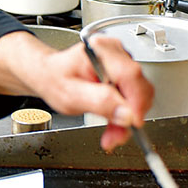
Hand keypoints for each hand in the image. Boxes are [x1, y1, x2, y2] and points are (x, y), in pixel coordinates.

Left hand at [0, 31, 153, 149]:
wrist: (49, 75)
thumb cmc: (55, 79)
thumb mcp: (70, 95)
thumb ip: (99, 102)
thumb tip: (126, 113)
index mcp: (100, 51)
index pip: (130, 75)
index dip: (136, 102)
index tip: (133, 123)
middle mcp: (115, 53)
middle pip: (138, 87)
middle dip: (130, 117)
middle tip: (115, 137)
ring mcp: (122, 62)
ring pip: (138, 96)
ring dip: (127, 120)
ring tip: (111, 135)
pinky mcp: (124, 74)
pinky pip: (133, 97)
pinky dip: (125, 116)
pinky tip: (113, 126)